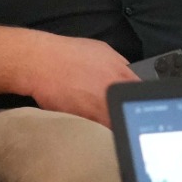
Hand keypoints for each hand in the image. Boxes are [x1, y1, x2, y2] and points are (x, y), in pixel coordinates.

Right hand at [21, 34, 138, 125]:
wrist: (40, 62)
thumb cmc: (69, 53)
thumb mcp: (103, 50)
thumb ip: (121, 66)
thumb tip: (130, 76)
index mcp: (122, 77)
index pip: (140, 98)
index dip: (136, 104)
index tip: (132, 107)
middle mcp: (113, 95)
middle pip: (127, 114)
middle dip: (123, 116)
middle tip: (117, 114)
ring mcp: (98, 110)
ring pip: (112, 126)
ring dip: (109, 125)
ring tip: (100, 118)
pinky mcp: (82, 121)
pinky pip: (94, 130)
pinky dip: (93, 128)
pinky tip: (85, 120)